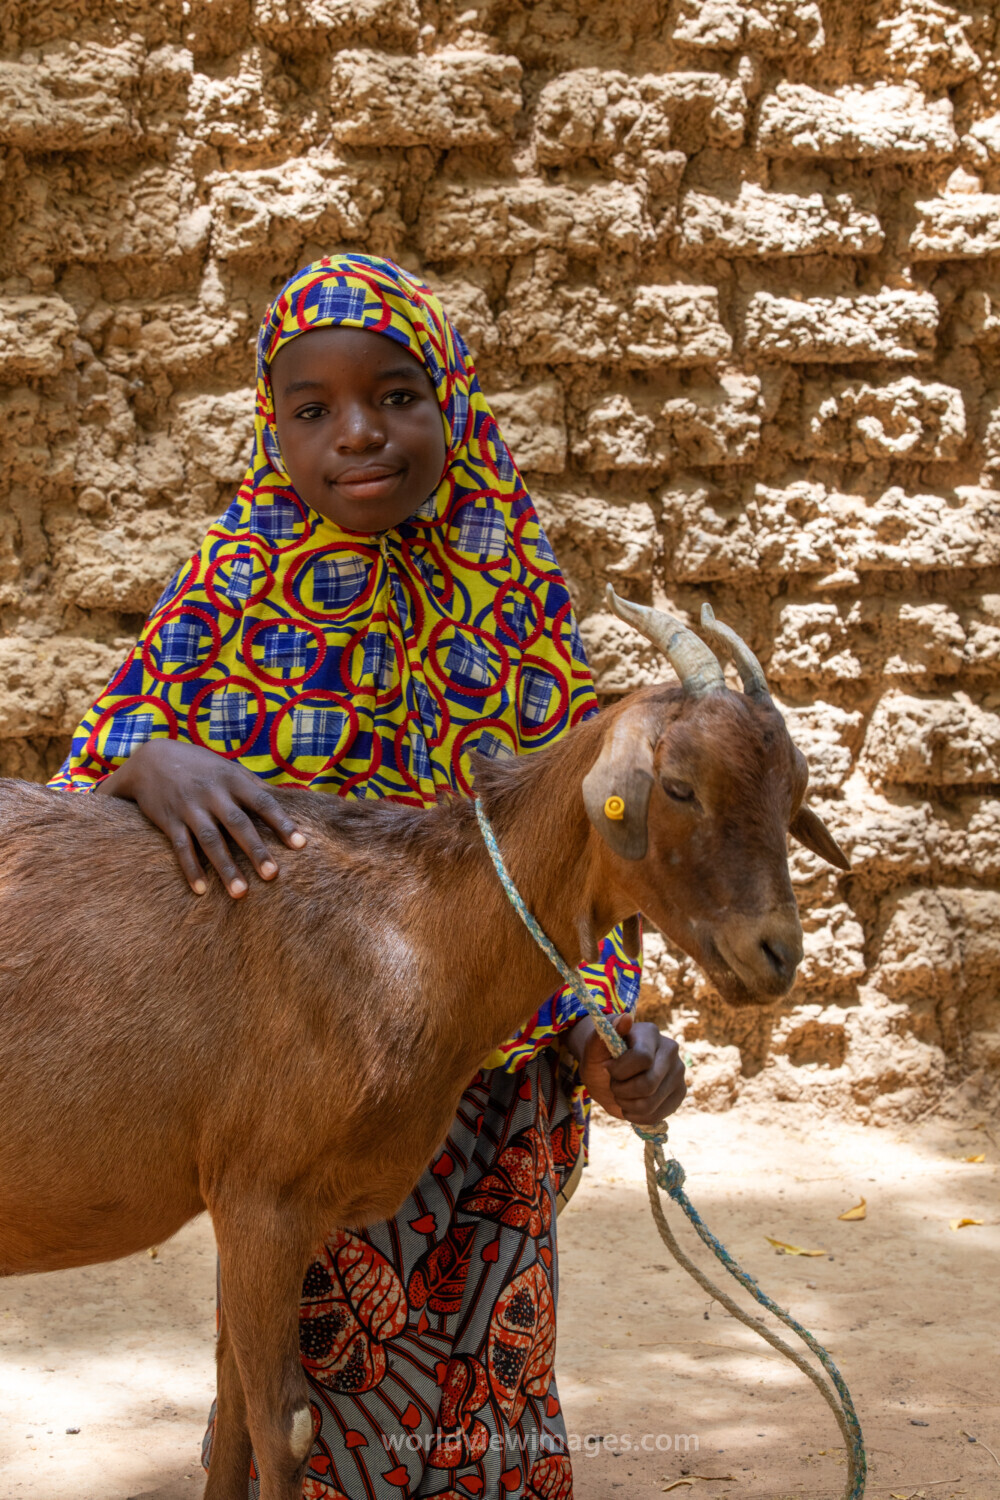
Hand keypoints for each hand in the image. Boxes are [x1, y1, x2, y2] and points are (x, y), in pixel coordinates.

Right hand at [97, 738, 305, 897]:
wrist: (151, 759)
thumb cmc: (200, 767)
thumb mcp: (228, 768)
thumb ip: (254, 786)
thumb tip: (287, 801)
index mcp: (233, 779)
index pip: (263, 803)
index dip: (282, 823)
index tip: (301, 845)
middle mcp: (212, 793)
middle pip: (238, 824)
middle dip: (255, 850)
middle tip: (272, 875)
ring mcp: (189, 807)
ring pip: (210, 841)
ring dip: (226, 868)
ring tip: (240, 893)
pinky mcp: (169, 821)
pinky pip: (181, 848)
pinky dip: (191, 869)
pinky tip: (201, 890)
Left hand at [567, 1014, 686, 1125]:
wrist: (609, 1075)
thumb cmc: (601, 1058)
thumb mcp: (593, 1049)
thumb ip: (604, 1034)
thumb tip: (625, 1018)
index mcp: (650, 1033)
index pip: (642, 1059)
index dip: (620, 1071)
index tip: (608, 1068)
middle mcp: (670, 1049)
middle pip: (648, 1084)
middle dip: (622, 1090)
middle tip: (614, 1084)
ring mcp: (678, 1072)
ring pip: (651, 1103)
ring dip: (627, 1105)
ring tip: (622, 1094)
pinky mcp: (679, 1093)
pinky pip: (657, 1115)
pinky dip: (637, 1116)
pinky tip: (631, 1105)